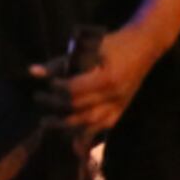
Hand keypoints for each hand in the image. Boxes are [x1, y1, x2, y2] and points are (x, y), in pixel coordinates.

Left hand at [31, 23, 159, 136]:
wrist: (146, 46)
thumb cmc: (115, 43)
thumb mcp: (88, 47)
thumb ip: (61, 62)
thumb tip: (33, 72)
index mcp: (108, 80)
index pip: (75, 91)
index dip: (58, 89)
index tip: (47, 84)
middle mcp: (115, 96)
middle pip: (80, 109)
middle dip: (56, 105)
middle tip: (39, 98)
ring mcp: (120, 105)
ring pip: (90, 123)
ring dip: (66, 125)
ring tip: (47, 122)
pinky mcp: (122, 109)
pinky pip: (102, 127)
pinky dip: (86, 132)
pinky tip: (70, 136)